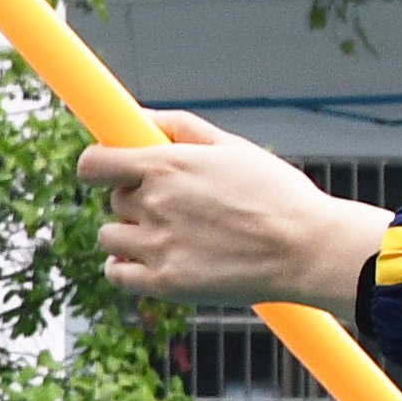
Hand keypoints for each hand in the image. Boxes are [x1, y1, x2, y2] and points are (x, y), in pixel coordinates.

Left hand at [80, 119, 395, 310]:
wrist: (308, 248)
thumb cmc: (276, 194)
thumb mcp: (232, 147)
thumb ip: (181, 128)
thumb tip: (140, 117)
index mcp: (166, 166)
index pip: (93, 164)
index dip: (98, 166)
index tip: (110, 171)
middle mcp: (154, 205)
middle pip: (114, 200)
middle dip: (138, 199)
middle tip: (182, 207)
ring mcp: (156, 246)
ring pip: (111, 237)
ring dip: (131, 235)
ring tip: (174, 236)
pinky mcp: (164, 283)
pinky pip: (117, 273)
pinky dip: (128, 268)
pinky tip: (157, 260)